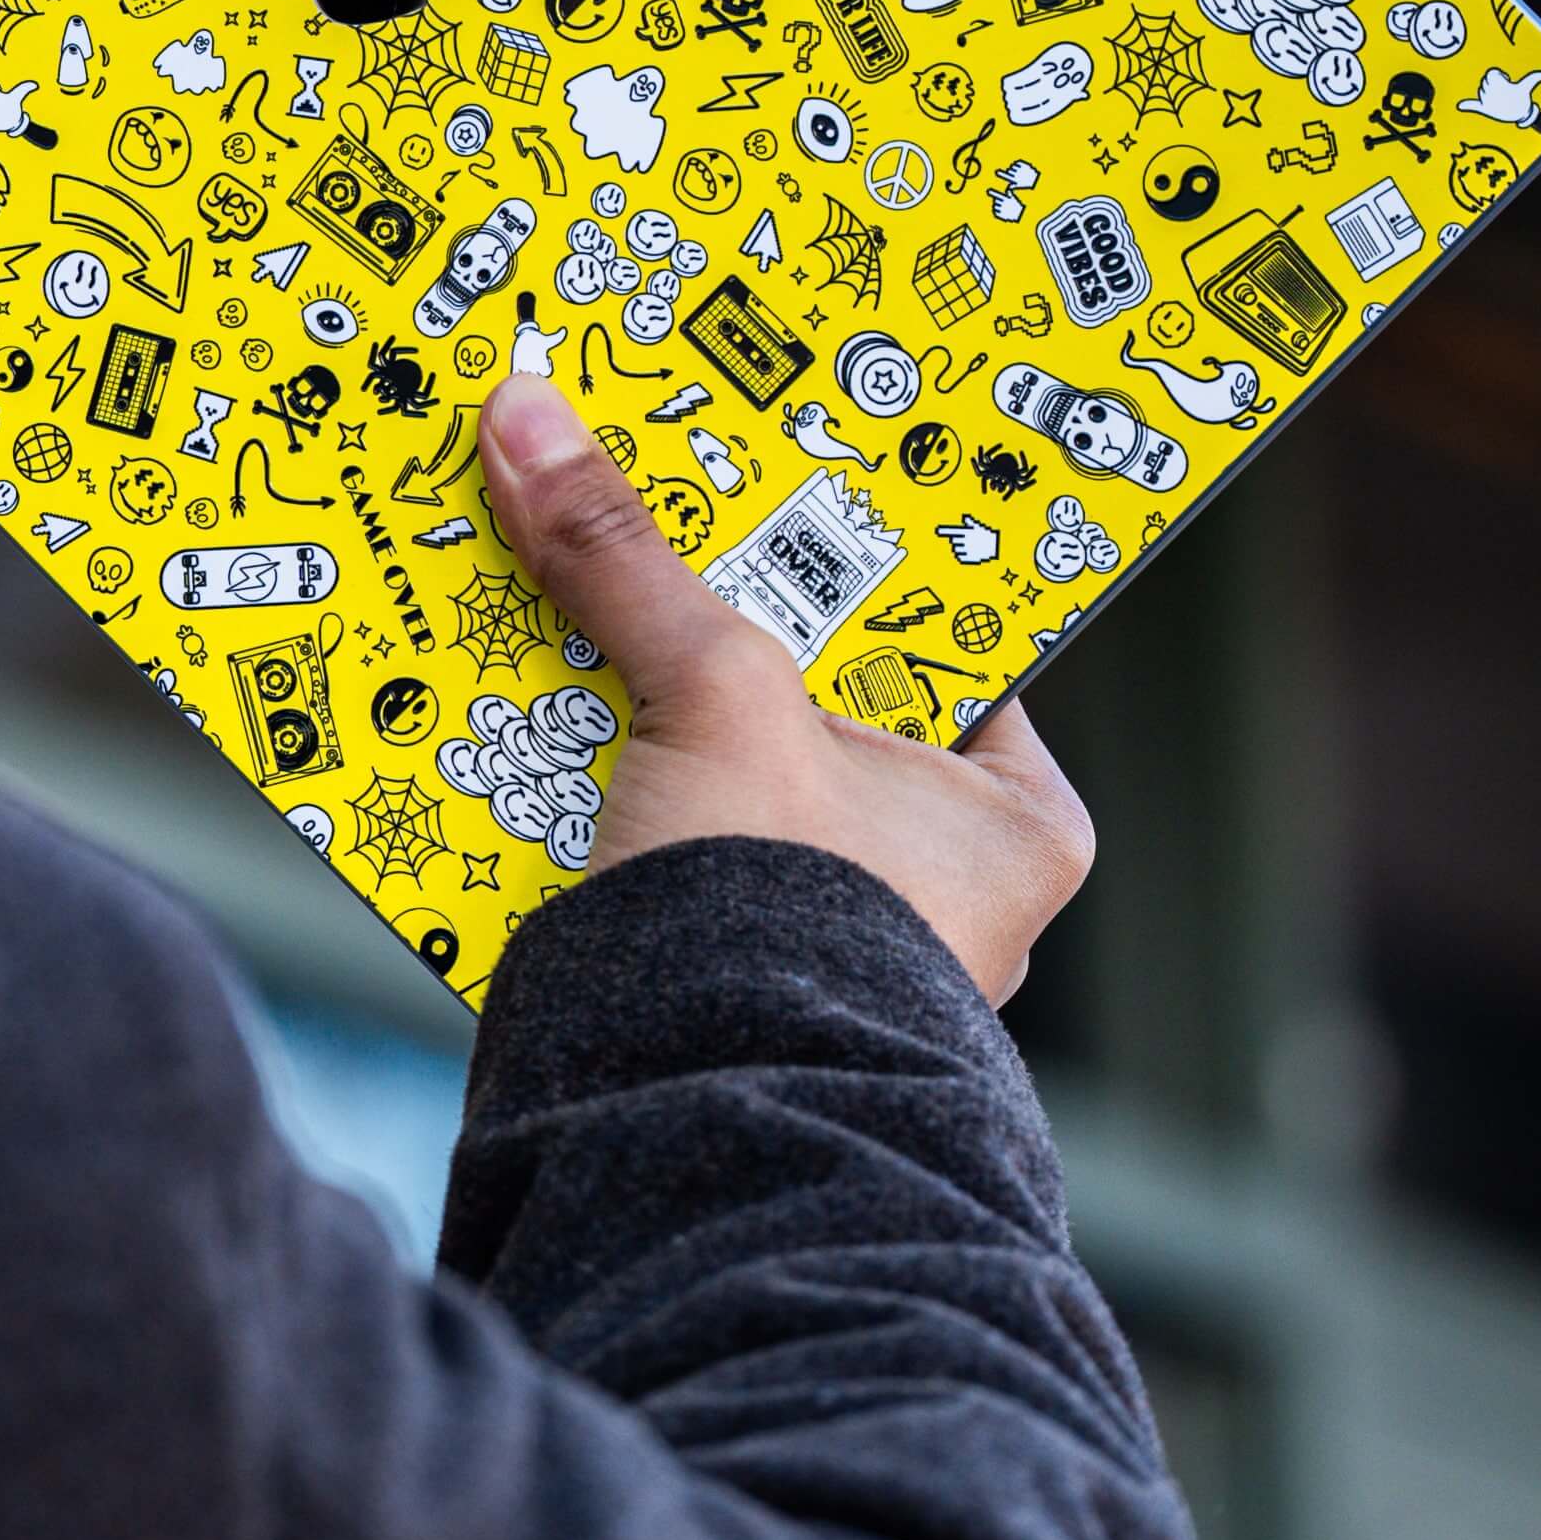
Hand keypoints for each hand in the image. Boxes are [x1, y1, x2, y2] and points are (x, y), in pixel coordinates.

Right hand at [476, 376, 1090, 1004]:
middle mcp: (941, 886)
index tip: (774, 477)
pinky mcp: (729, 979)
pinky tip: (530, 731)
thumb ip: (628, 560)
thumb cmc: (781, 921)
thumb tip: (533, 416)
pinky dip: (606, 797)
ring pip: (731, 774)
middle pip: (813, 697)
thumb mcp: (711, 697)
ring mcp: (830, 938)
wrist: (684, 1123)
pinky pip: (667, 847)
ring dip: (648, 714)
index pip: (943, 639)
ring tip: (567, 611)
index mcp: (1010, 820)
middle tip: (647, 528)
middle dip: (720, 632)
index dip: (852, 554)